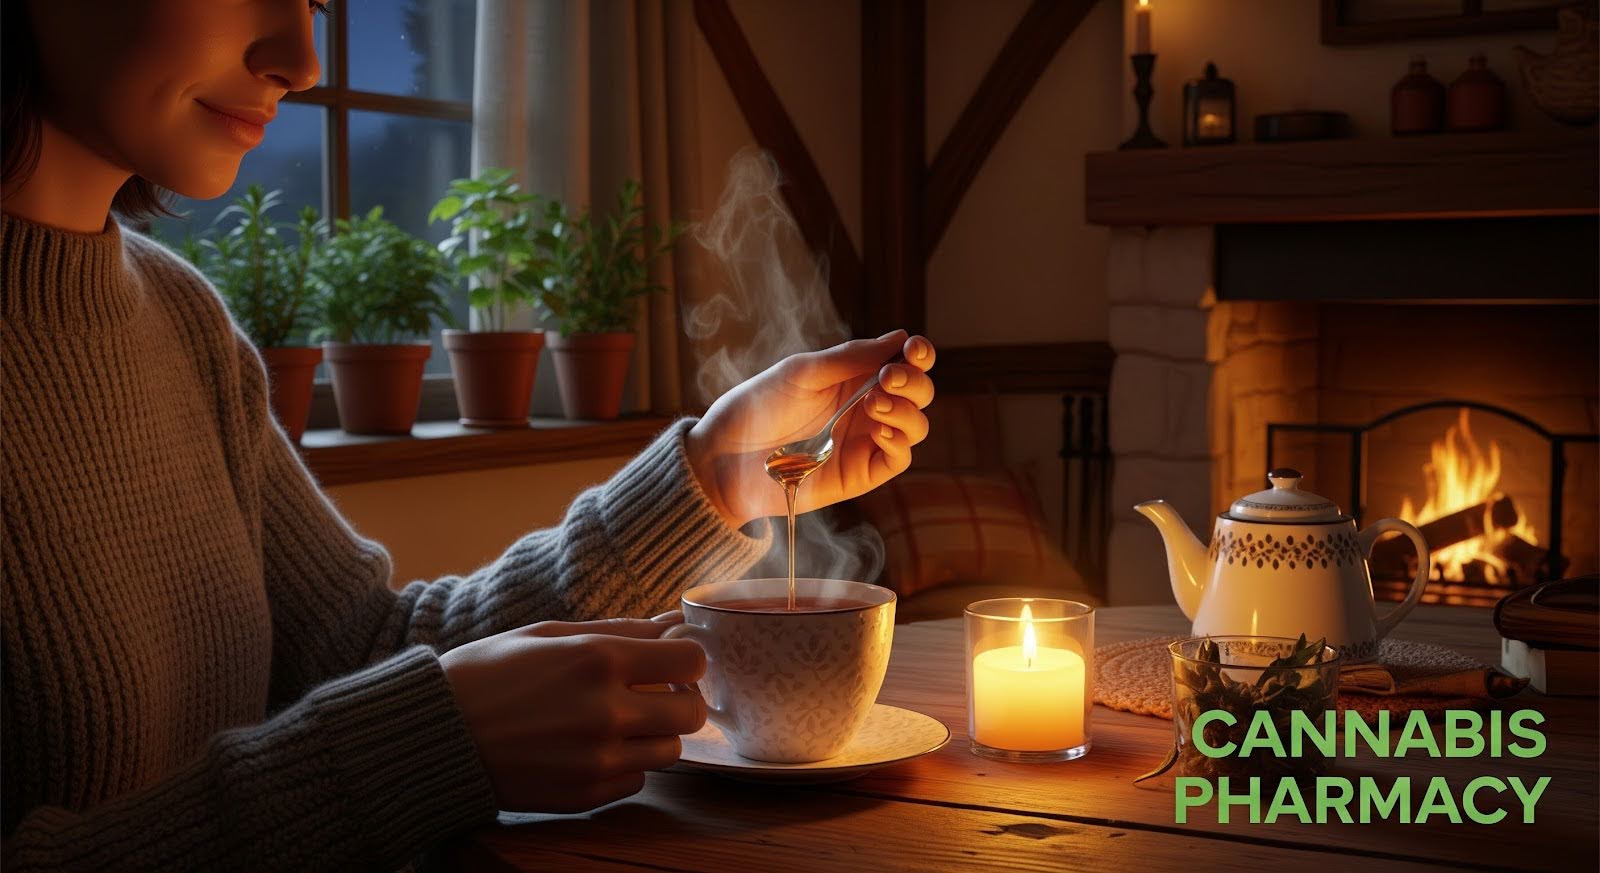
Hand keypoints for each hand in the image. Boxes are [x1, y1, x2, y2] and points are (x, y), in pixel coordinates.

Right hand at [440, 622, 705, 812]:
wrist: (434, 735)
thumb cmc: (489, 673)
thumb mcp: (551, 633)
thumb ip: (621, 630)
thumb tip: (675, 623)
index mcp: (598, 659)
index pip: (692, 661)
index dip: (687, 660)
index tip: (671, 663)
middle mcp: (605, 712)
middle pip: (692, 712)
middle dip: (680, 699)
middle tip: (654, 694)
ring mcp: (597, 760)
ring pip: (671, 751)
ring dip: (655, 735)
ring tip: (618, 722)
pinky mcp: (585, 796)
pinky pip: (637, 780)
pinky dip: (625, 765)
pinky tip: (590, 749)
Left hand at [686, 330, 934, 526]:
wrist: (725, 458)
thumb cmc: (756, 408)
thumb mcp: (801, 373)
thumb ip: (850, 358)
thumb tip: (899, 338)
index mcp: (853, 377)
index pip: (901, 362)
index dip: (917, 354)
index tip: (914, 349)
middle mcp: (866, 408)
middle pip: (917, 392)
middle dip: (913, 381)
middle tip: (887, 378)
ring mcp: (866, 441)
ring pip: (915, 425)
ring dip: (906, 409)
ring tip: (875, 401)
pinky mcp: (861, 473)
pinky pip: (898, 458)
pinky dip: (898, 440)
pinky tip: (878, 428)